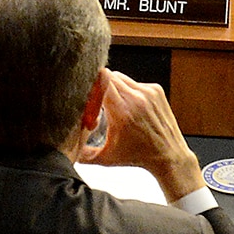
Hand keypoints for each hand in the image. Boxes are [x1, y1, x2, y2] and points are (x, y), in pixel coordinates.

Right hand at [78, 71, 204, 201]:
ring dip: (114, 86)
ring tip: (113, 104)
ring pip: (121, 77)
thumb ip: (83, 153)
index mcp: (122, 111)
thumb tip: (65, 149)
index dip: (90, 80)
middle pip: (109, 76)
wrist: (168, 156)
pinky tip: (130, 106)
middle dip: (100, 85)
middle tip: (97, 100)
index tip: (84, 88)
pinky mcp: (156, 90)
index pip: (102, 79)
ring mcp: (148, 92)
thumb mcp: (106, 158)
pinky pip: (134, 82)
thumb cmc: (139, 156)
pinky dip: (128, 90)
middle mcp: (136, 98)